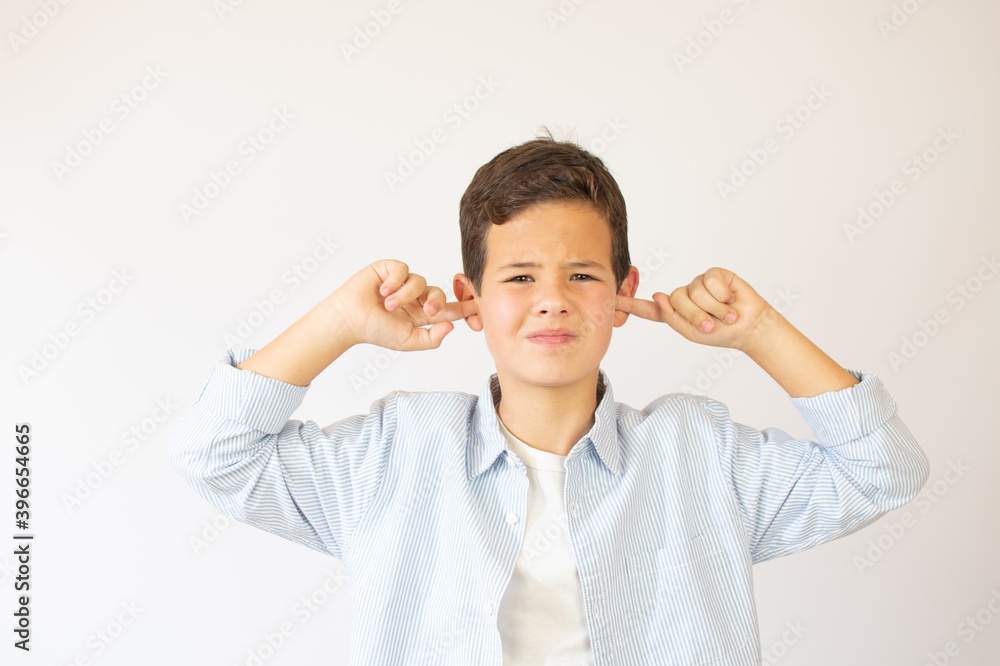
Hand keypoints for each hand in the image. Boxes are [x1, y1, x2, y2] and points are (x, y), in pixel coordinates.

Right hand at [327, 259, 477, 350]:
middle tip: (427, 312)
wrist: (350, 319)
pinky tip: (382, 291)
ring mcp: (402, 282)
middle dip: (436, 302)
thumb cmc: (375, 331)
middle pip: (438, 293)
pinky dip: (395, 281)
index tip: (481, 307)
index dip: (465, 308)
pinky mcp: (389, 269)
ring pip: (420, 282)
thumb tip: (451, 326)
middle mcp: (415, 297)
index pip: (448, 309)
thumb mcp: (408, 341)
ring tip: (389, 305)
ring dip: (406, 295)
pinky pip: (403, 269)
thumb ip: (431, 338)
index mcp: (421, 315)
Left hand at [616, 267, 776, 350]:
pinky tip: (730, 299)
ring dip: (713, 309)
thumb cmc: (722, 332)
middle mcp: (684, 296)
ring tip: (724, 313)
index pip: (648, 309)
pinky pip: (710, 282)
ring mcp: (698, 283)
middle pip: (676, 300)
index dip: (630, 305)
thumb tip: (658, 295)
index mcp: (674, 312)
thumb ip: (673, 317)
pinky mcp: (713, 274)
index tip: (612, 301)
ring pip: (694, 292)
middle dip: (697, 315)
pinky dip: (722, 296)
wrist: (749, 327)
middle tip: (713, 324)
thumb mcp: (692, 332)